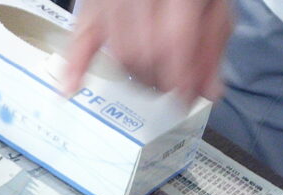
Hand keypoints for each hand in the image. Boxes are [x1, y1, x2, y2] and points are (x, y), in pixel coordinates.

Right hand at [63, 0, 233, 101]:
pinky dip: (75, 63)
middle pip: (144, 53)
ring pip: (119, 53)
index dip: (181, 78)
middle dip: (161, 80)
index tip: (186, 97)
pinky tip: (70, 87)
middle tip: (172, 88)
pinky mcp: (91, 4)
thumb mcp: (212, 6)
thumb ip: (211, 45)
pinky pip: (79, 35)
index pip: (174, 41)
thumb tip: (209, 90)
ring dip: (136, 76)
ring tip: (151, 78)